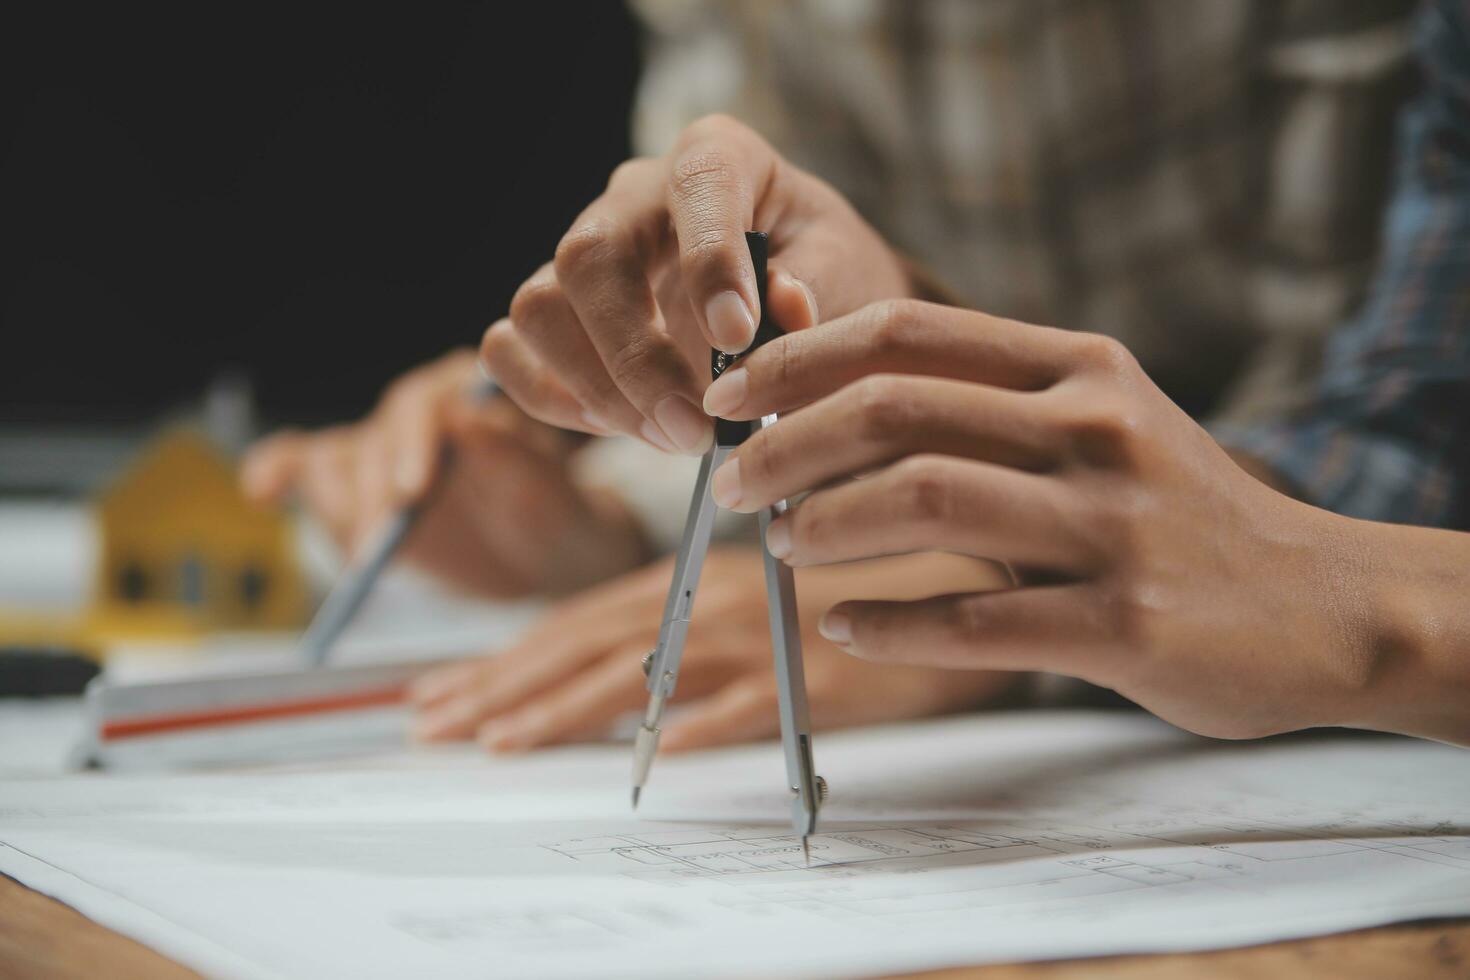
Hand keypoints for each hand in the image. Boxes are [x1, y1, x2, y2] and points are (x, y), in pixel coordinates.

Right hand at [241, 349, 649, 597]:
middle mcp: (417, 412)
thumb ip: (515, 460)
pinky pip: (303, 465)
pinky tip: (263, 491)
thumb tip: (469, 420)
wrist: (548, 554)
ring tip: (360, 553)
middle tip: (382, 545)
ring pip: (332, 459)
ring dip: (334, 506)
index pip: (424, 407)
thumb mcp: (552, 497)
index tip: (412, 494)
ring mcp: (379, 446)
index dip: (411, 448)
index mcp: (469, 396)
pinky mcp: (354, 485)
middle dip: (372, 495)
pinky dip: (277, 472)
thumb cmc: (559, 518)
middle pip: (371, 438)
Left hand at [409, 548, 1015, 750]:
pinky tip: (645, 759)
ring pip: (642, 676)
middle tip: (432, 721)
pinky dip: (694, 730)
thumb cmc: (841, 589)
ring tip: (497, 744)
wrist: (948, 573)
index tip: (441, 688)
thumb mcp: (749, 602)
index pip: (574, 623)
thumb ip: (682, 630)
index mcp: (685, 583)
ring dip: (563, 710)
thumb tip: (620, 685)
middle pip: (585, 647)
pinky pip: (744, 707)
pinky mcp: (808, 678)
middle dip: (501, 685)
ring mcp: (753, 639)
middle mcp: (703, 604)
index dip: (502, 656)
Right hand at [480, 114, 911, 454]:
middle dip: (637, 358)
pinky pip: (508, 350)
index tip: (737, 335)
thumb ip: (817, 289)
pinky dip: (555, 400)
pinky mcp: (555, 311)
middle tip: (694, 431)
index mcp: (719, 159)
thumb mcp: (846, 277)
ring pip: (537, 306)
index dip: (708, 260)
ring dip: (597, 389)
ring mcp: (585, 252)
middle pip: (589, 256)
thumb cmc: (827, 282)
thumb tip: (781, 308)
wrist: (808, 311)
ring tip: (672, 437)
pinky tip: (623, 427)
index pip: (698, 182)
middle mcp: (636, 195)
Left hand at [700, 300, 1427, 741]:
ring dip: (825, 524)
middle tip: (732, 486)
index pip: (906, 333)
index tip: (729, 398)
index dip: (797, 360)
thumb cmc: (1171, 510)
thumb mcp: (1094, 423)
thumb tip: (816, 389)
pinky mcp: (1126, 625)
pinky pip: (974, 622)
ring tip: (783, 547)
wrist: (1320, 604)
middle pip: (897, 408)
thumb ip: (978, 403)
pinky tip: (847, 626)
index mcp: (1080, 367)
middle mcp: (1096, 429)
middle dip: (786, 445)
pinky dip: (890, 624)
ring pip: (926, 500)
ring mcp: (1114, 526)